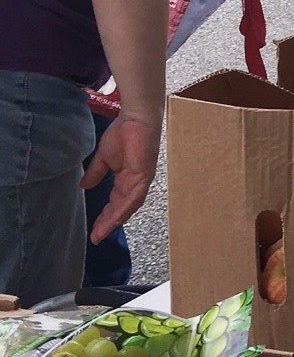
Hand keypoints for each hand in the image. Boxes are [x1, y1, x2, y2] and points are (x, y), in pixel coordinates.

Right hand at [81, 113, 161, 242]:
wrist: (135, 119)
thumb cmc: (124, 134)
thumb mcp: (104, 158)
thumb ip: (96, 173)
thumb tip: (84, 186)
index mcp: (127, 180)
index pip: (115, 203)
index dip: (105, 217)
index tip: (94, 231)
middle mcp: (136, 184)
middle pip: (122, 209)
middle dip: (108, 223)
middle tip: (96, 237)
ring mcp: (142, 181)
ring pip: (128, 207)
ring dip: (115, 220)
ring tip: (102, 231)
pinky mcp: (145, 175)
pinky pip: (135, 196)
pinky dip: (125, 208)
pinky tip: (116, 217)